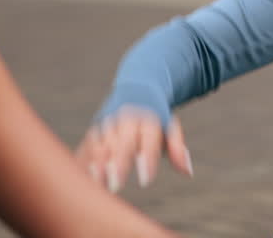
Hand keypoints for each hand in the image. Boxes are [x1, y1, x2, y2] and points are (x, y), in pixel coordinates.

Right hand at [76, 106, 192, 192]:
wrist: (138, 87)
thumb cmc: (156, 117)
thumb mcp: (170, 127)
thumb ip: (177, 148)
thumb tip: (188, 172)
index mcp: (149, 118)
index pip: (149, 138)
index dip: (147, 159)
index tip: (146, 180)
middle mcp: (127, 118)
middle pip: (123, 141)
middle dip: (118, 162)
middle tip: (117, 185)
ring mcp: (110, 120)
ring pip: (102, 141)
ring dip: (98, 162)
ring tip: (97, 182)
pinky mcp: (96, 125)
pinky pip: (89, 142)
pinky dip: (86, 158)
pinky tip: (84, 176)